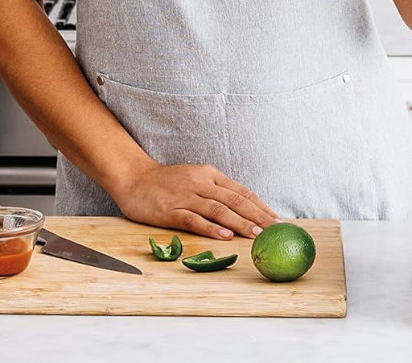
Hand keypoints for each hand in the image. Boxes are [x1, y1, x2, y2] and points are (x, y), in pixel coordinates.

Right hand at [113, 161, 279, 240]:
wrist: (133, 177)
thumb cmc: (167, 183)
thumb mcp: (196, 179)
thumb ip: (217, 192)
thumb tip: (244, 211)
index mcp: (210, 174)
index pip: (242, 192)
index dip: (261, 206)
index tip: (278, 221)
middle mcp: (201, 183)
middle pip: (235, 200)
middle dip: (258, 217)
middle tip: (276, 232)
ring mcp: (185, 196)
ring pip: (218, 210)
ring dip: (240, 223)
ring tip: (256, 235)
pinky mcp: (170, 210)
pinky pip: (194, 219)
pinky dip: (211, 228)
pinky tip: (224, 236)